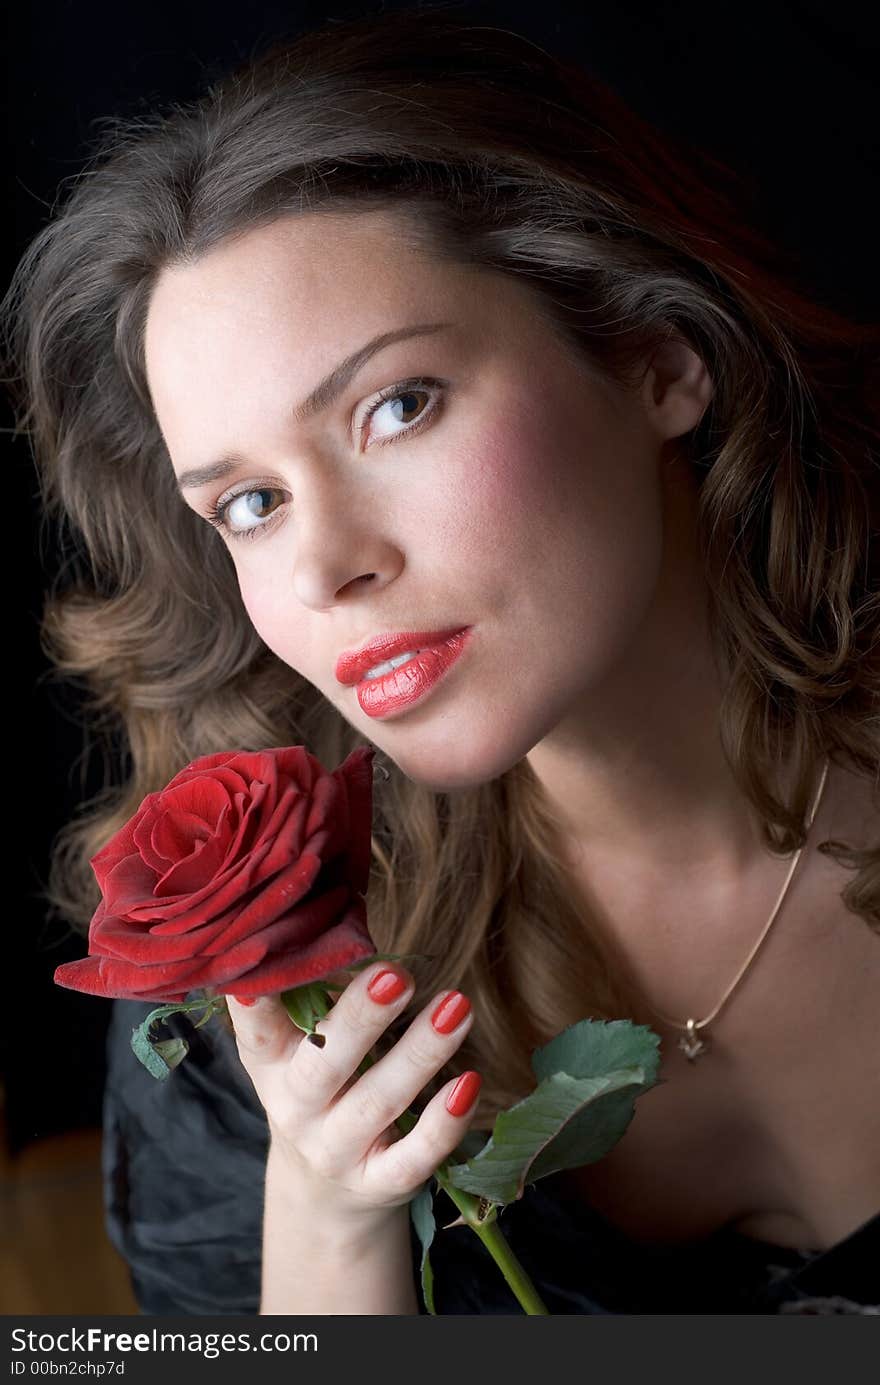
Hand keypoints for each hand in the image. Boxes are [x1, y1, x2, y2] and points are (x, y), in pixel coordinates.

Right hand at [225, 964, 479, 1226]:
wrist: (323, 1191)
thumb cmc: (320, 1083)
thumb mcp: (300, 1043)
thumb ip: (313, 988)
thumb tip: (346, 910)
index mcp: (271, 1063)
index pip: (257, 1030)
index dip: (256, 1003)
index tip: (264, 967)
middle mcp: (296, 1109)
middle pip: (324, 1065)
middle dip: (360, 1019)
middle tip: (397, 974)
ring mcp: (336, 1150)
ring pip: (377, 1103)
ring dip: (419, 1054)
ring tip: (456, 1006)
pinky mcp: (378, 1183)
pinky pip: (412, 1159)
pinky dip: (441, 1124)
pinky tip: (469, 1083)